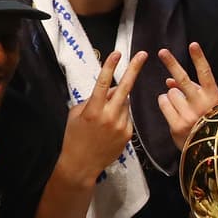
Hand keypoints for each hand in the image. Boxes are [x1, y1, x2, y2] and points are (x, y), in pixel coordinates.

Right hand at [58, 50, 147, 181]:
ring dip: (118, 102)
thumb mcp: (76, 114)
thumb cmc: (75, 136)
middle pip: (125, 88)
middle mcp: (109, 116)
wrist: (82, 163)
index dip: (110, 67)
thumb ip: (93, 99)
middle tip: (143, 55)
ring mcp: (120, 125)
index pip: (103, 83)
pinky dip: (120, 115)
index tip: (118, 53)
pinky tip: (109, 127)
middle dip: (134, 69)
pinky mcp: (128, 134)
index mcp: (93, 110)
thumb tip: (112, 89)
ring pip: (125, 103)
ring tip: (104, 117)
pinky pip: (127, 116)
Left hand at [156, 42, 217, 150]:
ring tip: (182, 108)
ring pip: (170, 92)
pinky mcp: (177, 124)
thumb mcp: (207, 105)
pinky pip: (163, 103)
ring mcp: (189, 115)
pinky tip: (173, 112)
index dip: (199, 58)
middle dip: (171, 63)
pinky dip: (165, 104)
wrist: (211, 151)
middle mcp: (202, 104)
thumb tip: (170, 81)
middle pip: (182, 79)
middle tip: (162, 52)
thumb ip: (192, 91)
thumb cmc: (209, 123)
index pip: (205, 74)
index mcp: (213, 97)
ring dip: (172, 96)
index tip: (192, 44)